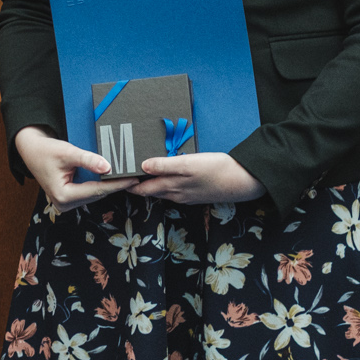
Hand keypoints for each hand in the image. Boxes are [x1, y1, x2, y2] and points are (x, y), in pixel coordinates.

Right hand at [13, 126, 139, 212]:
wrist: (31, 149)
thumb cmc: (46, 150)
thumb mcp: (67, 152)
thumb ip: (88, 160)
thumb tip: (108, 168)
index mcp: (62, 196)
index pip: (96, 191)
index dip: (116, 184)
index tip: (133, 179)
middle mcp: (64, 204)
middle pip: (96, 195)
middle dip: (114, 185)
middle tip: (134, 177)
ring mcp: (66, 203)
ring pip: (93, 195)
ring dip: (108, 186)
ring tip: (126, 177)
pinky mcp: (68, 199)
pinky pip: (88, 192)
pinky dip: (99, 185)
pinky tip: (112, 178)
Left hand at [128, 152, 265, 206]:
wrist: (244, 181)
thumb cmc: (216, 170)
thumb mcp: (188, 164)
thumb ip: (164, 165)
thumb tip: (142, 166)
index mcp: (170, 187)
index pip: (141, 189)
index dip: (127, 184)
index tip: (115, 177)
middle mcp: (176, 194)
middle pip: (150, 191)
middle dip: (136, 185)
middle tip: (124, 174)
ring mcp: (187, 195)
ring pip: (162, 191)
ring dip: (150, 184)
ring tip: (140, 173)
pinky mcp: (196, 193)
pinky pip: (175, 190)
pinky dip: (166, 183)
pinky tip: (167, 175)